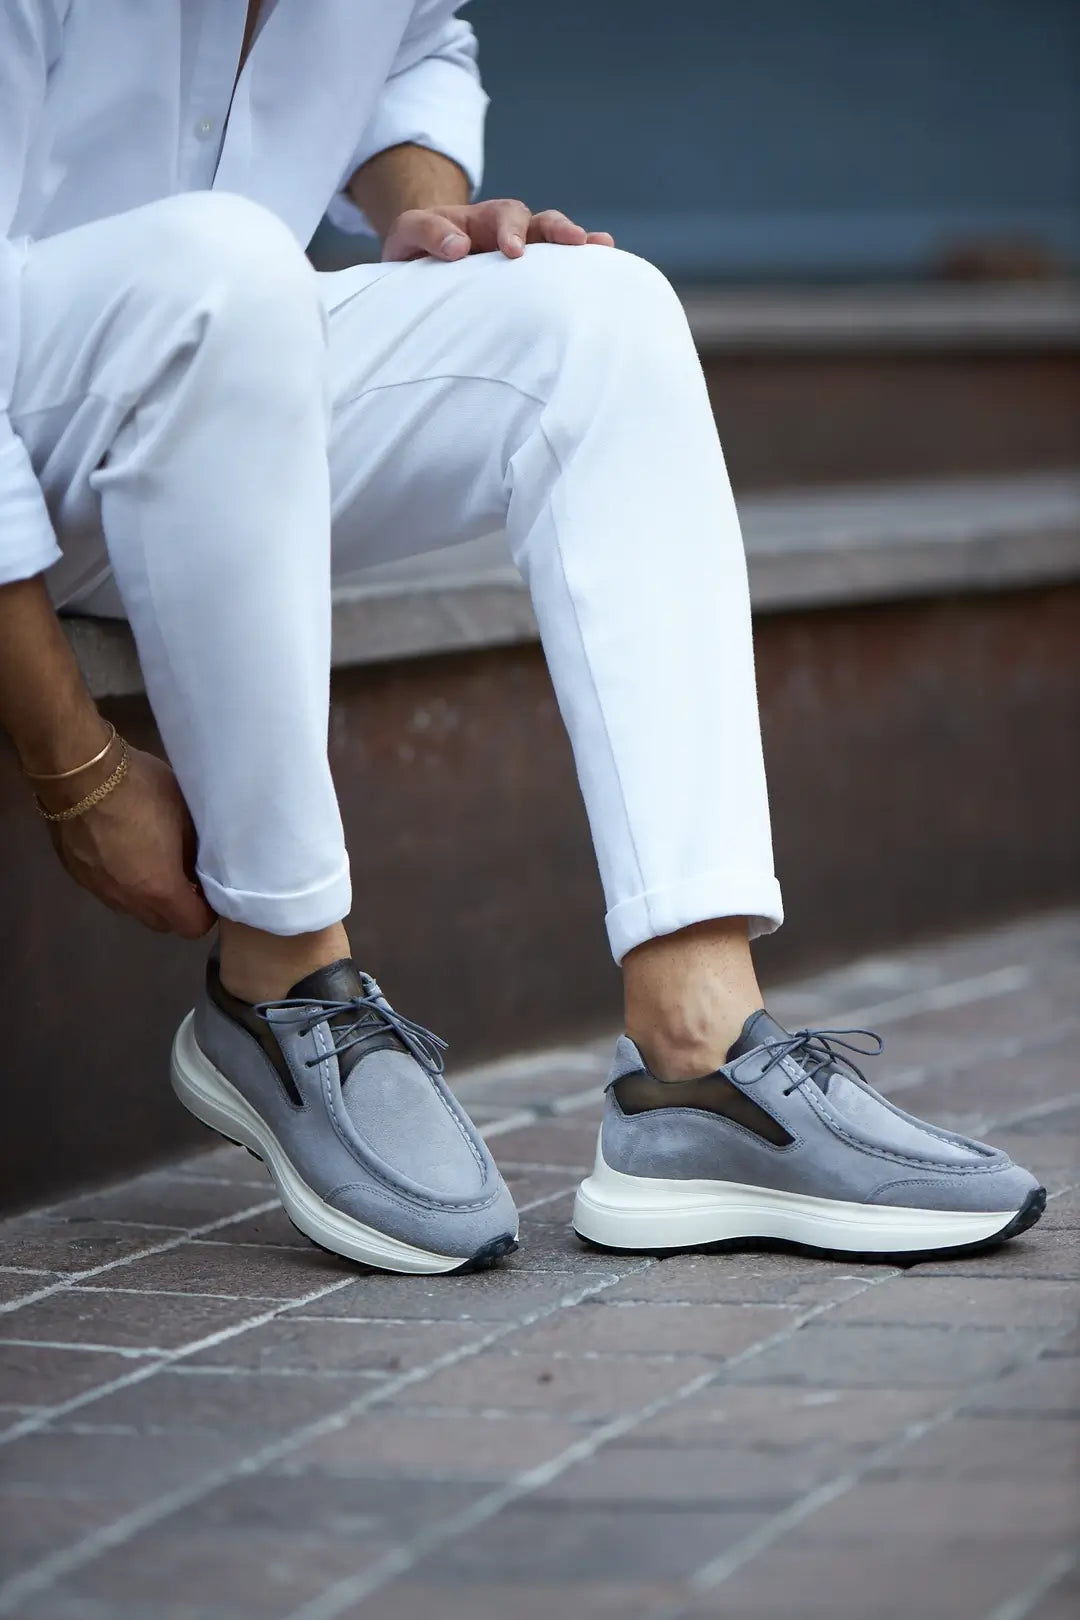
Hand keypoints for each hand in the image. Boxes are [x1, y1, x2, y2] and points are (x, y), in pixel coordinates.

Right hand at [47, 747, 215, 937]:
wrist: (79, 774)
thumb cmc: (141, 791)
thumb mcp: (184, 814)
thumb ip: (194, 849)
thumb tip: (197, 864)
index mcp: (159, 889)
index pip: (192, 926)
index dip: (206, 912)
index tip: (209, 891)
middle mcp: (127, 900)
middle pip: (161, 923)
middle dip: (177, 908)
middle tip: (184, 876)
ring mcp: (98, 890)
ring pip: (132, 909)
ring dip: (147, 896)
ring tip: (152, 862)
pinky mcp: (76, 875)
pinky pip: (108, 890)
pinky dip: (121, 881)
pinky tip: (122, 851)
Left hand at [382, 198, 614, 262]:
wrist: (422, 264)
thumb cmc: (417, 247)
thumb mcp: (409, 232)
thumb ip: (427, 233)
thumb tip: (458, 248)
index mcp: (483, 220)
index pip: (503, 216)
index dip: (510, 230)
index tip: (513, 251)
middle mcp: (511, 233)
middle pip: (540, 222)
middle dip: (557, 230)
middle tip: (574, 242)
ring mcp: (526, 257)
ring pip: (556, 245)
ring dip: (579, 245)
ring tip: (602, 248)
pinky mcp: (530, 282)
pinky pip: (557, 274)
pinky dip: (580, 270)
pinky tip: (603, 274)